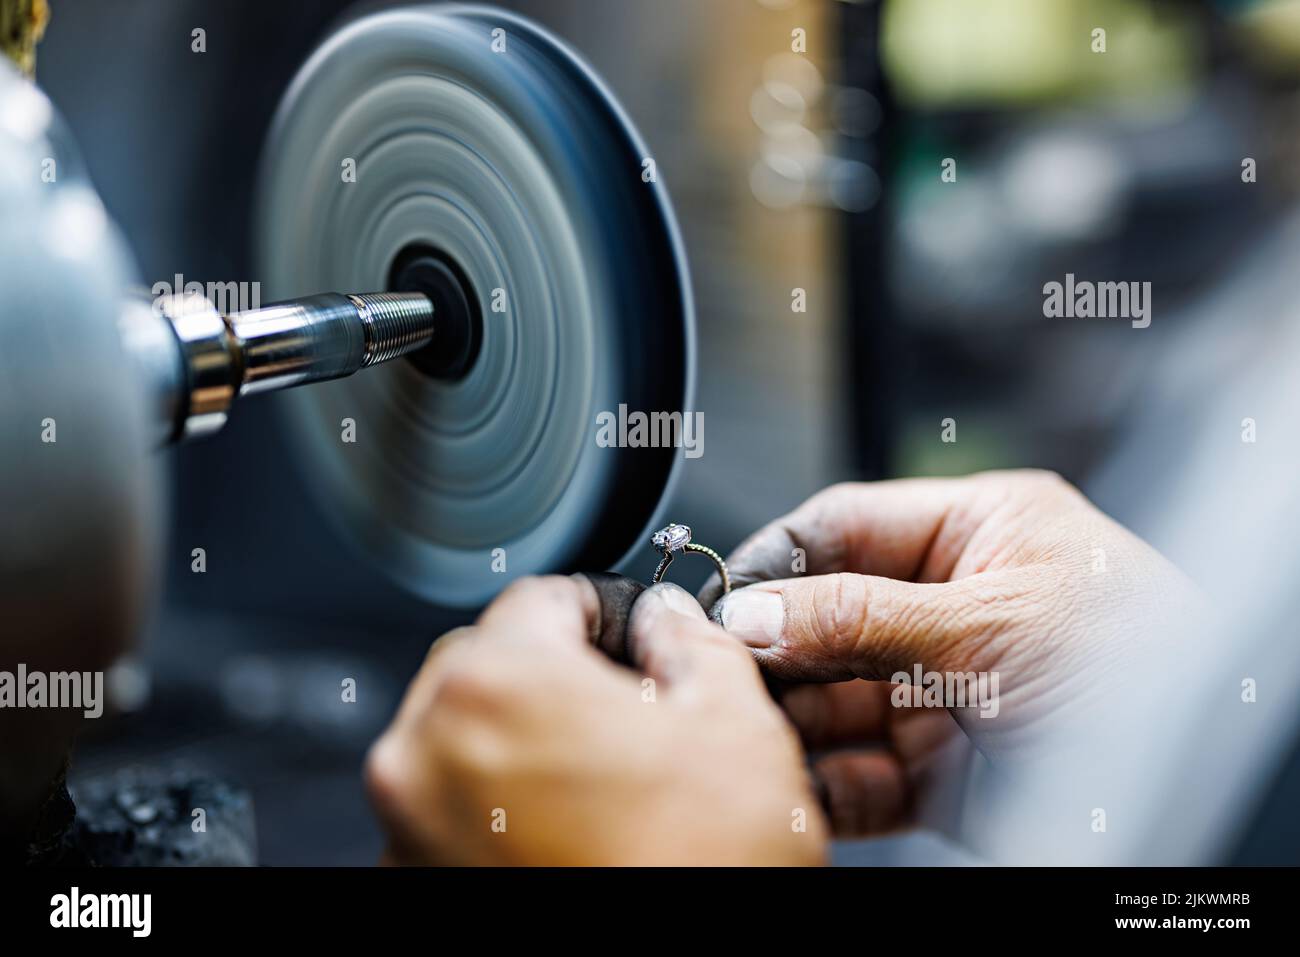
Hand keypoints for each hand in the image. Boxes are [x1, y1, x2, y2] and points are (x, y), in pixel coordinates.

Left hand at [365, 575, 826, 864]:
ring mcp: (408, 829)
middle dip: (559, 677)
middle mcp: (425, 751)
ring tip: (607, 788)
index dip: (605, 611)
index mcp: (495, 683)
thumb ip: (694, 643)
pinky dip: (500, 811)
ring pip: (467, 741)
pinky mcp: (411, 883)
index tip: (633, 635)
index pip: (543, 597)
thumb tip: (669, 623)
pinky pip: (452, 813)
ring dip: (527, 745)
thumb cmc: (697, 872)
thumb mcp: (734, 726)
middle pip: (493, 665)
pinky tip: (572, 838)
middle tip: (630, 716)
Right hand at [700, 470, 1198, 836]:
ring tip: (749, 732)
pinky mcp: (942, 772)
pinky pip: (859, 776)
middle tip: (723, 672)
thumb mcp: (992, 621)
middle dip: (776, 650)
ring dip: (789, 722)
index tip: (723, 600)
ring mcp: (944, 691)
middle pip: (826, 619)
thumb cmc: (1144, 665)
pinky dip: (822, 784)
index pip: (845, 527)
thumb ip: (862, 616)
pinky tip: (794, 782)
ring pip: (833, 703)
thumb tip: (756, 614)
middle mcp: (954, 608)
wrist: (1198, 774)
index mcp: (980, 534)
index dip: (777, 561)